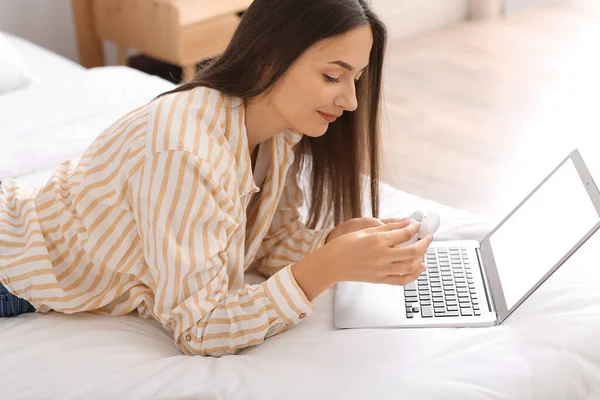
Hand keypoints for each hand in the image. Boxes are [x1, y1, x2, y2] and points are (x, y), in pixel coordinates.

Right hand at [318, 221, 433, 285]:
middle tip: (428, 237)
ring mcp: (382, 269)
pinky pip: (403, 280)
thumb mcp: (366, 230)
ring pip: (411, 266)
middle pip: (413, 250)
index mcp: (378, 240)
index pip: (405, 233)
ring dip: (421, 258)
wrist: (332, 264)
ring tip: (423, 251)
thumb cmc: (344, 245)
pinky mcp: (380, 279)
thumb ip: (388, 227)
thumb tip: (405, 222)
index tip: (418, 225)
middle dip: (425, 243)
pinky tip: (420, 268)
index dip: (415, 228)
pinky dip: (415, 275)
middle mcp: (382, 255)